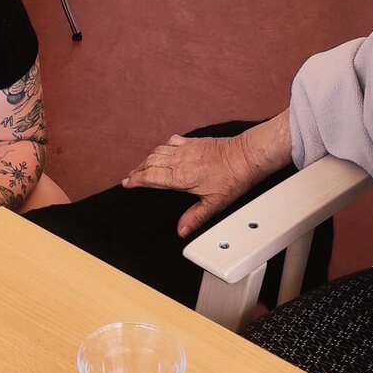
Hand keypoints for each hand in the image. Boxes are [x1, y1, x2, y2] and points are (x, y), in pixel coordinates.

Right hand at [123, 113, 292, 237]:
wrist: (246, 156)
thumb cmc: (233, 178)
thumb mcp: (214, 204)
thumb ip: (195, 217)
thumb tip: (181, 231)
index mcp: (180, 177)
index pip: (150, 177)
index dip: (135, 180)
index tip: (126, 183)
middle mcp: (179, 160)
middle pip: (150, 163)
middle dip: (137, 170)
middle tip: (130, 177)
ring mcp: (186, 149)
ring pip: (158, 151)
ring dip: (147, 159)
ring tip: (142, 166)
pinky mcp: (193, 142)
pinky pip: (171, 141)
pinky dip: (162, 147)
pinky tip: (162, 150)